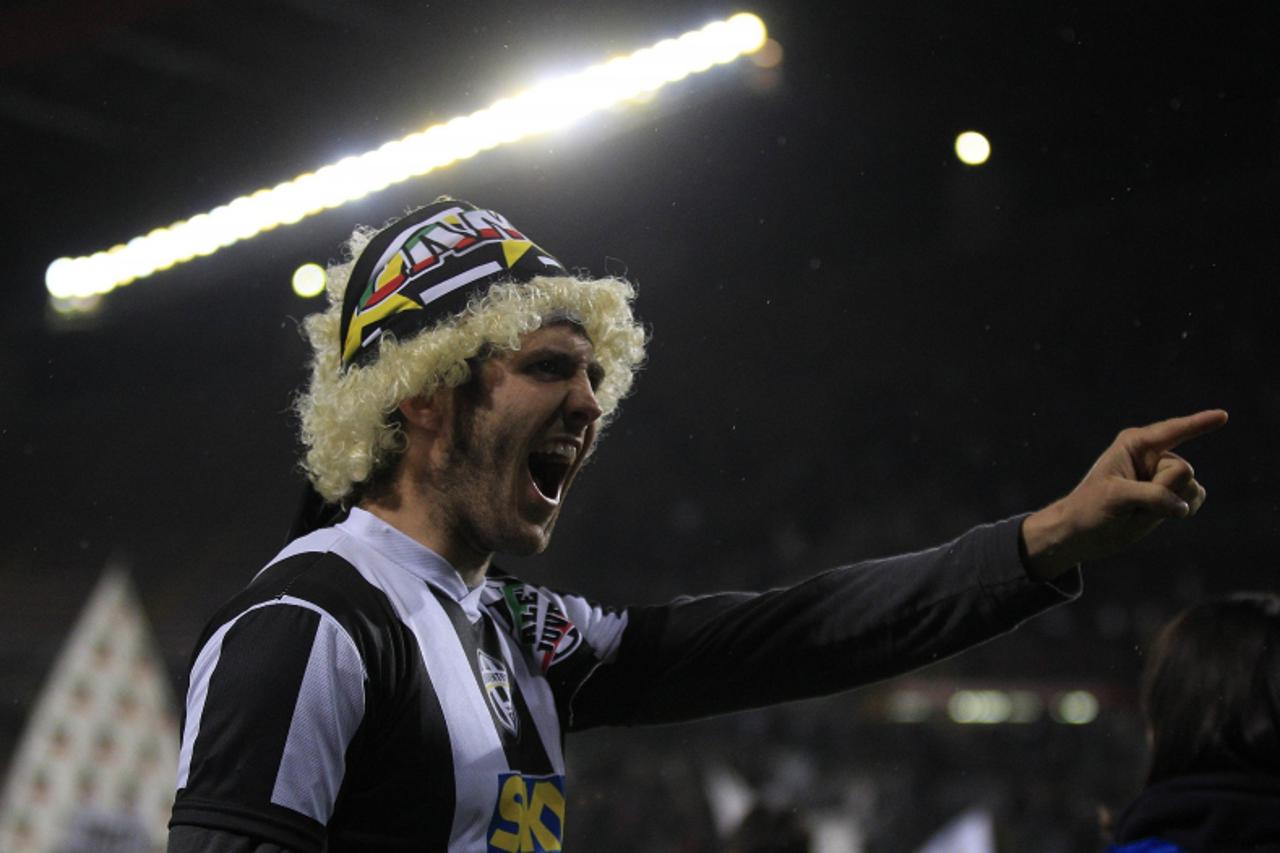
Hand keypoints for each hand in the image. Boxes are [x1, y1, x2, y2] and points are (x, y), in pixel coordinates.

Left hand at [1021, 409, 1228, 580]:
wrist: (1083, 534)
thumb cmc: (1090, 508)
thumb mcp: (1116, 497)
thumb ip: (1152, 496)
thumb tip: (1183, 508)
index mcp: (1135, 444)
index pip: (1173, 430)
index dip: (1199, 423)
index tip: (1223, 416)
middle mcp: (1154, 455)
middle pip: (1183, 471)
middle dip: (1163, 491)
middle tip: (1131, 502)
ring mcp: (1164, 475)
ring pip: (1192, 487)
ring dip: (1170, 505)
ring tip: (1138, 509)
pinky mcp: (1171, 495)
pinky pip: (1196, 497)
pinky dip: (1183, 510)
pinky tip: (1157, 515)